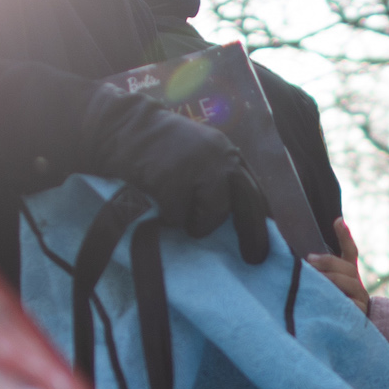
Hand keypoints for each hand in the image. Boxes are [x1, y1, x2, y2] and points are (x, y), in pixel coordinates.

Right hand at [82, 88, 271, 263]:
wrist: (123, 129)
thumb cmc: (159, 149)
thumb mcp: (199, 153)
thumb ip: (220, 177)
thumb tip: (242, 216)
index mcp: (228, 153)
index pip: (256, 191)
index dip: (262, 219)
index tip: (265, 243)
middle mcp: (221, 158)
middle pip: (246, 205)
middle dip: (251, 235)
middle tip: (253, 259)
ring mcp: (198, 169)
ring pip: (213, 215)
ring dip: (198, 224)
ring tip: (179, 213)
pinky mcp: (174, 183)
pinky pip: (178, 217)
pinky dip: (168, 218)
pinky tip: (158, 203)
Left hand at [307, 218, 370, 314]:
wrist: (346, 335)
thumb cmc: (330, 307)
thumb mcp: (324, 288)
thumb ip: (317, 273)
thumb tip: (301, 257)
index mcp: (348, 275)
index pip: (350, 252)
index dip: (345, 236)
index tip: (337, 221)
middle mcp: (356, 285)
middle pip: (347, 268)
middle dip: (328, 262)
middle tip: (309, 261)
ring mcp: (359, 300)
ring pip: (348, 284)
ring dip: (331, 279)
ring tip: (315, 279)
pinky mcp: (357, 316)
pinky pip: (349, 304)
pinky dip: (336, 300)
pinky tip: (322, 299)